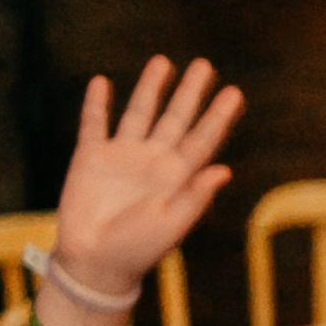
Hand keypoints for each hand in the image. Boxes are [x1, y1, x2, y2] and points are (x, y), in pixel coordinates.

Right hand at [53, 56, 244, 298]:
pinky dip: (97, 104)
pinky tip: (102, 83)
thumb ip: (196, 196)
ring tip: (163, 62)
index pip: (203, 140)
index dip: (219, 117)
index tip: (235, 93)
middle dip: (190, 93)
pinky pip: (94, 125)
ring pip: (140, 113)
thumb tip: (225, 169)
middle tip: (205, 65)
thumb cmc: (138, 249)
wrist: (95, 262)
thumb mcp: (172, 223)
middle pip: (176, 119)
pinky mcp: (90, 158)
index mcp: (178, 178)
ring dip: (150, 88)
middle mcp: (154, 162)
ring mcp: (122, 158)